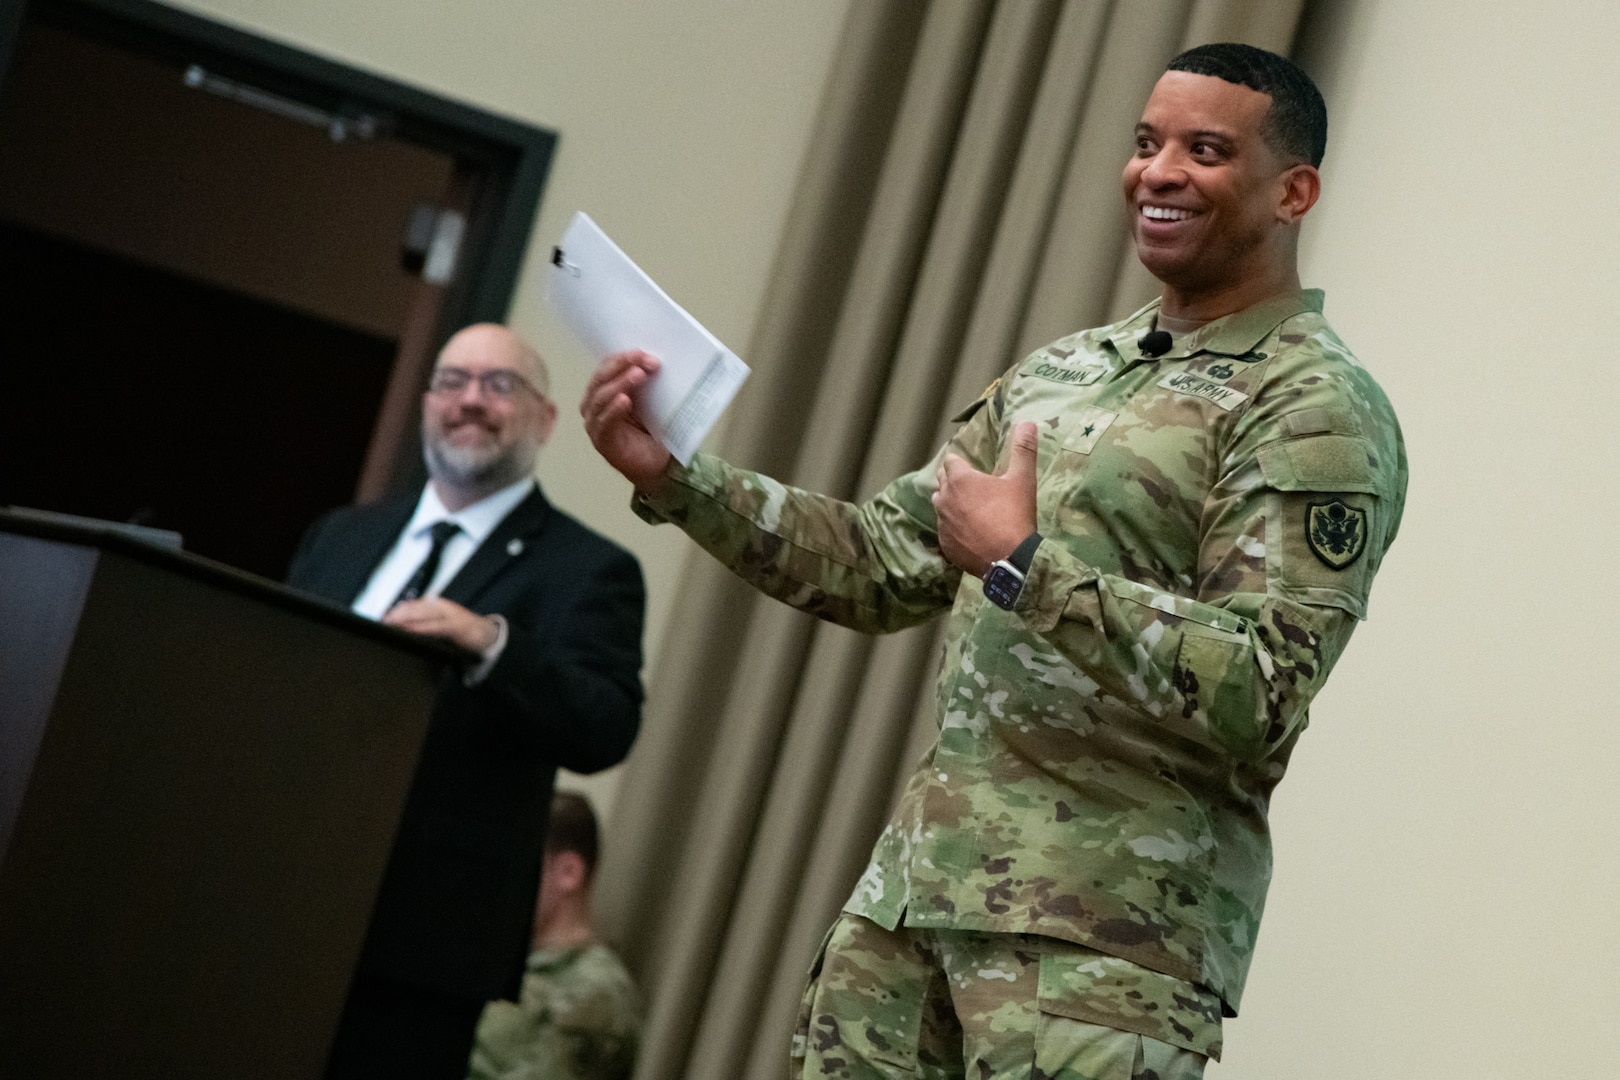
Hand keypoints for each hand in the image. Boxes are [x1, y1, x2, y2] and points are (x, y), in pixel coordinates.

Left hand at [383, 597, 499, 651]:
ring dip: (405, 621)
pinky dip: (422, 628)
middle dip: (397, 616)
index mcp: (434, 604)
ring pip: (422, 615)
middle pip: (413, 608)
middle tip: (383, 624)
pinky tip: (411, 631)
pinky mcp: (456, 626)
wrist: (486, 634)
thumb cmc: (459, 628)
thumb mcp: (438, 621)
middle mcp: (440, 606)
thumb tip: (397, 622)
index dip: (395, 611)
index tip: (382, 619)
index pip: (410, 605)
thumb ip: (422, 620)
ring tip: (391, 626)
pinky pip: (435, 627)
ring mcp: (449, 615)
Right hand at [581, 350, 672, 492]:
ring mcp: (596, 425)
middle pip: (601, 380)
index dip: (622, 358)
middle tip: (640, 359)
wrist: (661, 464)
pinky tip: (624, 400)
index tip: (642, 352)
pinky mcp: (603, 442)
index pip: (606, 368)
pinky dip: (613, 410)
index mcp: (604, 392)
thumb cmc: (653, 430)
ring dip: (619, 384)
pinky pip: (604, 423)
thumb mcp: (650, 400)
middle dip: (620, 366)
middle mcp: (595, 406)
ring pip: (601, 398)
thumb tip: (653, 358)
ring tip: (637, 375)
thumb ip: (646, 382)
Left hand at [931, 421, 1038, 576]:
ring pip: (940, 505)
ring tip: (972, 509)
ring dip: (952, 503)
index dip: (961, 462)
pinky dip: (954, 528)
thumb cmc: (1015, 515)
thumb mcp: (1022, 480)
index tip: (973, 468)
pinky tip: (971, 532)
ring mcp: (942, 523)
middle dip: (954, 481)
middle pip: (942, 481)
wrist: (1010, 560)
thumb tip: (1027, 422)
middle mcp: (944, 498)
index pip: (951, 460)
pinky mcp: (945, 544)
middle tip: (975, 488)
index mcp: (960, 479)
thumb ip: (1023, 449)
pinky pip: (945, 530)